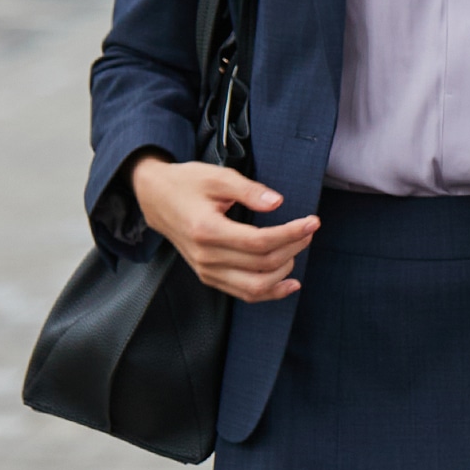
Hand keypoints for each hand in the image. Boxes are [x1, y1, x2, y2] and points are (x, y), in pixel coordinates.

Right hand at [129, 152, 317, 302]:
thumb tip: (278, 202)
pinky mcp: (208, 277)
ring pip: (254, 287)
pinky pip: (243, 293)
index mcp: (206, 230)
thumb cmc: (187, 183)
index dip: (291, 234)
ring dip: (285, 270)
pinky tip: (290, 283)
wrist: (156, 198)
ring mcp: (206, 271)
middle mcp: (205, 257)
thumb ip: (249, 190)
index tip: (313, 221)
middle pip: (262, 264)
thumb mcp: (218, 177)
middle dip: (293, 247)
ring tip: (300, 246)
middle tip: (310, 228)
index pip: (259, 242)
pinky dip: (270, 292)